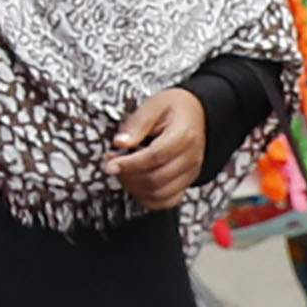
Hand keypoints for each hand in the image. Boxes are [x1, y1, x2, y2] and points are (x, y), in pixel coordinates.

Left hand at [105, 85, 208, 209]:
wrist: (197, 113)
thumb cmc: (173, 108)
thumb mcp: (153, 106)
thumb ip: (136, 124)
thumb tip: (120, 143)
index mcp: (183, 136)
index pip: (154, 157)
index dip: (129, 164)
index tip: (109, 164)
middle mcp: (191, 158)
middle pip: (156, 179)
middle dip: (128, 175)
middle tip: (112, 164)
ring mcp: (191, 172)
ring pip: (160, 193)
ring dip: (135, 187)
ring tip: (123, 171)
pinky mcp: (187, 181)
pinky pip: (168, 200)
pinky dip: (148, 198)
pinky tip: (136, 184)